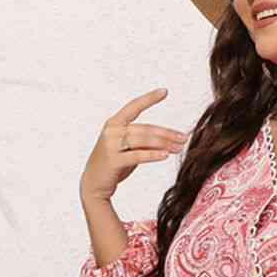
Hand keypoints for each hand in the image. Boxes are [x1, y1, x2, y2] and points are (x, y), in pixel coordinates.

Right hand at [79, 87, 188, 201]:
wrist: (93, 184)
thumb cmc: (113, 165)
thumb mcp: (129, 149)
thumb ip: (144, 143)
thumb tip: (170, 142)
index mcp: (114, 123)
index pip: (134, 106)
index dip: (149, 98)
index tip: (164, 91)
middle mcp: (112, 131)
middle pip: (145, 128)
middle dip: (167, 133)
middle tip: (184, 137)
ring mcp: (111, 145)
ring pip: (143, 140)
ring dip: (164, 144)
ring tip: (179, 148)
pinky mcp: (113, 160)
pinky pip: (137, 155)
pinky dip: (153, 155)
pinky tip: (165, 155)